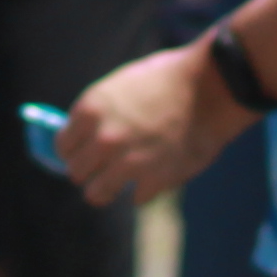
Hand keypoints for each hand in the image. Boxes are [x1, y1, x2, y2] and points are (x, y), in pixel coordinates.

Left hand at [56, 40, 245, 208]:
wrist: (213, 85)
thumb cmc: (169, 78)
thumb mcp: (121, 85)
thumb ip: (100, 113)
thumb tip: (84, 136)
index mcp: (90, 110)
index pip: (63, 146)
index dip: (73, 151)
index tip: (83, 153)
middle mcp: (104, 139)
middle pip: (76, 172)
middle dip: (89, 171)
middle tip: (104, 168)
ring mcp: (129, 162)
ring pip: (97, 194)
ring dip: (107, 189)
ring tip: (118, 184)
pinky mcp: (156, 180)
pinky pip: (137, 199)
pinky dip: (146, 191)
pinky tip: (156, 176)